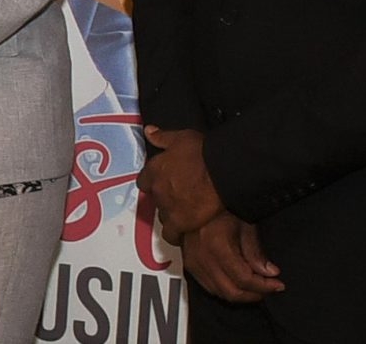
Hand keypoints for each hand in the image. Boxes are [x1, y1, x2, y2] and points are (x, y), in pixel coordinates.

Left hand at [138, 125, 222, 243]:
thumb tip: (149, 131)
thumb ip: (162, 137)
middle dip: (164, 198)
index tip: (161, 181)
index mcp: (154, 170)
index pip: (144, 181)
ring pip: (163, 216)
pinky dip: (176, 235)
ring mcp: (167, 208)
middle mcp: (157, 191)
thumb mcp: (181, 138)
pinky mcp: (180, 223)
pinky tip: (183, 232)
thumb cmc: (203, 154)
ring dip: (171, 214)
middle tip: (179, 195)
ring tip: (185, 211)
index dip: (153, 181)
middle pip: (154, 199)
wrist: (221, 172)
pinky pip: (172, 234)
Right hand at [181, 212, 283, 303]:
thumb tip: (270, 273)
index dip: (264, 286)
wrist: (195, 199)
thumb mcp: (244, 224)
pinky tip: (238, 283)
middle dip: (254, 294)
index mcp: (217, 246)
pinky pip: (210, 287)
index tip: (278, 284)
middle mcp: (202, 258)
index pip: (244, 279)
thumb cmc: (221, 206)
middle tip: (269, 289)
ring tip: (257, 287)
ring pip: (220, 293)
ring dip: (241, 294)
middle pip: (232, 292)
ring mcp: (193, 263)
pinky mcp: (190, 265)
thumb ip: (255, 251)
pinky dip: (226, 289)